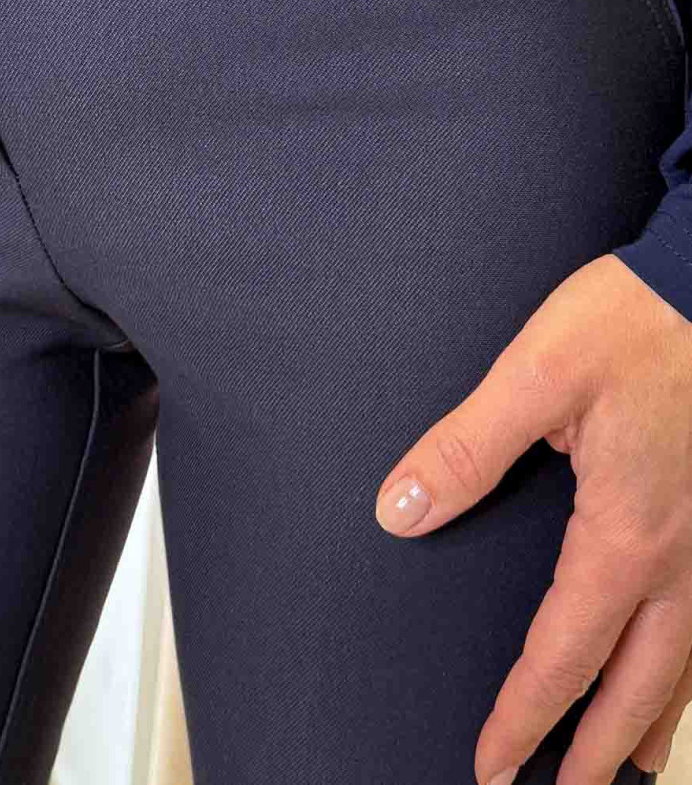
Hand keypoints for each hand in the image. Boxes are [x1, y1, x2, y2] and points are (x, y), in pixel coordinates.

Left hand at [374, 252, 691, 784]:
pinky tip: (676, 673)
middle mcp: (680, 558)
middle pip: (637, 686)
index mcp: (625, 535)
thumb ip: (466, 448)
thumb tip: (400, 510)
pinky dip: (687, 673)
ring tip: (624, 771)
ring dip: (649, 725)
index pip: (563, 653)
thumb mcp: (535, 375)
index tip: (491, 766)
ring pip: (686, 667)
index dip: (524, 716)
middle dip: (594, 752)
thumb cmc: (632, 323)